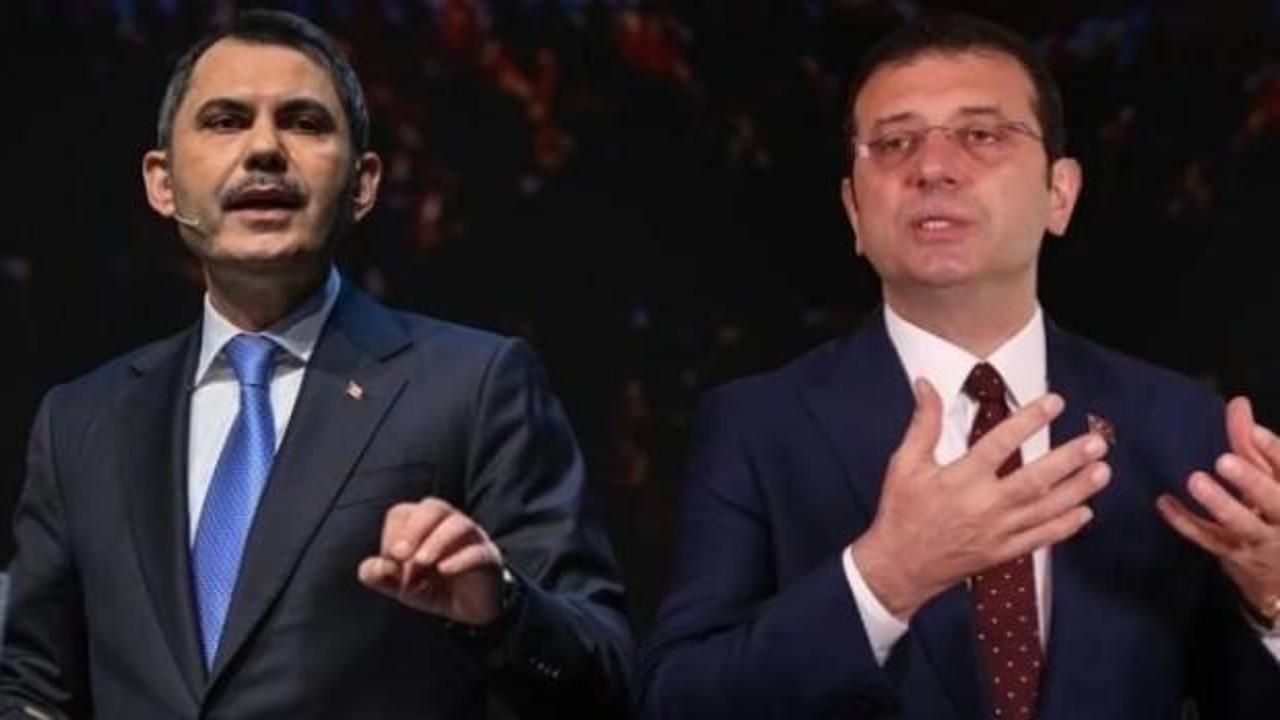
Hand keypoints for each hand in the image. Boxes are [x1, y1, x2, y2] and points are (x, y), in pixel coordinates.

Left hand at [358, 498, 504, 625]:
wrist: (469, 611)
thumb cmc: (433, 588)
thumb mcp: (401, 586)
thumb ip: (381, 577)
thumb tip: (373, 567)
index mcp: (424, 525)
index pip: (403, 513)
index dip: (392, 536)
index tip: (392, 563)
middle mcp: (449, 524)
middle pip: (434, 507)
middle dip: (414, 529)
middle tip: (401, 556)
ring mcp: (472, 539)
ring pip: (458, 524)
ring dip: (436, 542)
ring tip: (421, 564)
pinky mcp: (489, 558)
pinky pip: (478, 551)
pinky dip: (460, 559)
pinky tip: (445, 571)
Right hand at [852, 378, 1110, 619]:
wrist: (899, 566)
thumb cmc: (902, 513)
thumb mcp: (905, 464)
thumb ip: (922, 423)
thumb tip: (926, 385)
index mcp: (960, 479)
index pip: (1000, 443)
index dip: (1029, 420)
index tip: (1054, 403)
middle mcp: (984, 506)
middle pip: (1035, 480)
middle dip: (1069, 460)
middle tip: (1097, 442)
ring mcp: (997, 532)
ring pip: (1045, 509)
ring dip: (1077, 490)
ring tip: (1102, 471)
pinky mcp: (1002, 553)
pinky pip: (1040, 539)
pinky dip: (1065, 527)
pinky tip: (1085, 512)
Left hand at [1157, 396, 1279, 622]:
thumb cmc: (1275, 514)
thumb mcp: (1272, 480)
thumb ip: (1254, 445)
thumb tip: (1238, 403)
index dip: (1273, 451)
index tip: (1253, 432)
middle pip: (1273, 499)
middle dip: (1251, 480)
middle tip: (1224, 461)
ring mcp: (1259, 541)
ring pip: (1241, 524)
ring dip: (1219, 503)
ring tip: (1197, 482)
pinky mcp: (1234, 555)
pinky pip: (1208, 539)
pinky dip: (1185, 522)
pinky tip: (1164, 503)